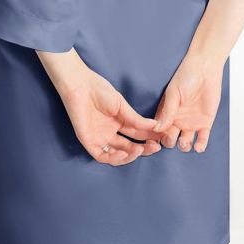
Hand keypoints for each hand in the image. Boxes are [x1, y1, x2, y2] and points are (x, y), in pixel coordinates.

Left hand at [37, 50, 161, 165]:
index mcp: (119, 122)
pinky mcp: (88, 141)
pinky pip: (101, 156)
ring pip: (117, 155)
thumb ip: (136, 119)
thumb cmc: (99, 90)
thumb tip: (155, 126)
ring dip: (130, 156)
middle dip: (144, 149)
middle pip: (129, 147)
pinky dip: (114, 158)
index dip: (150, 137)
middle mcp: (110, 132)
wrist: (80, 85)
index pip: (137, 134)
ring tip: (141, 150)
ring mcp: (99, 138)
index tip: (163, 138)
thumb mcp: (122, 105)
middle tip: (156, 147)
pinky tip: (124, 153)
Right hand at [153, 51, 223, 152]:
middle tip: (171, 138)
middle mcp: (177, 120)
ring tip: (184, 141)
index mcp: (166, 112)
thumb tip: (157, 128)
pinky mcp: (205, 123)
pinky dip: (200, 145)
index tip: (155, 139)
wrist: (205, 69)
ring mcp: (191, 122)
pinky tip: (198, 146)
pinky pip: (202, 138)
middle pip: (170, 139)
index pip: (158, 130)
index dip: (156, 137)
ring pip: (185, 142)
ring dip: (184, 145)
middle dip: (169, 142)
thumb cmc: (186, 76)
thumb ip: (167, 111)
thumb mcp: (173, 93)